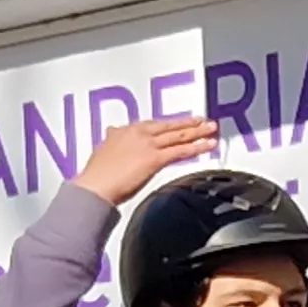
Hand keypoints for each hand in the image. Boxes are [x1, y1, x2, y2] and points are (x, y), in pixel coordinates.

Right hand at [73, 118, 218, 206]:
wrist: (95, 186)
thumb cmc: (97, 175)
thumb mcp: (104, 150)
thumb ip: (113, 140)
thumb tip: (112, 132)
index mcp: (126, 131)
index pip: (154, 125)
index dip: (170, 124)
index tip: (180, 123)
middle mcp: (139, 133)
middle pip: (169, 126)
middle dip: (189, 123)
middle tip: (204, 120)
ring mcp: (148, 145)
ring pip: (178, 136)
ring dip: (198, 132)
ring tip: (212, 129)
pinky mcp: (155, 159)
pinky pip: (180, 151)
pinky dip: (196, 147)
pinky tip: (208, 145)